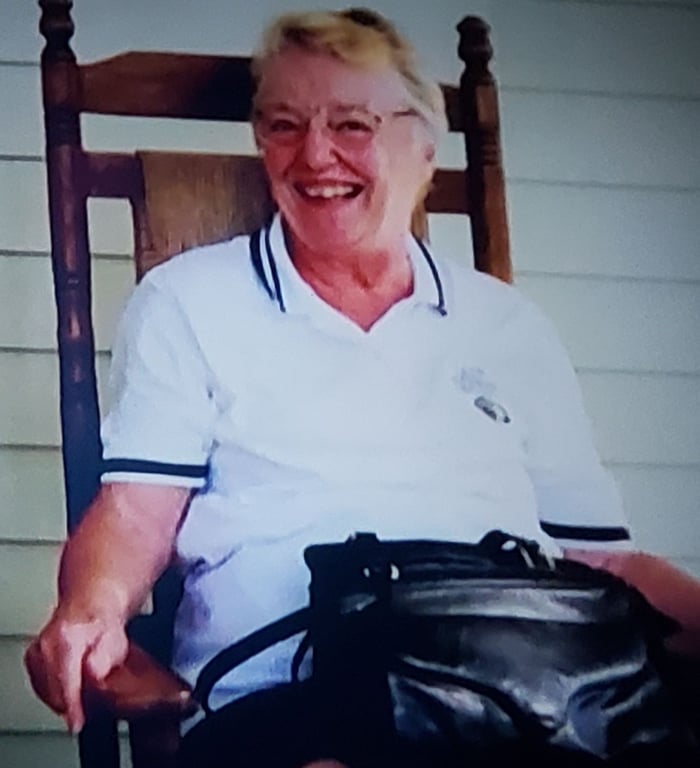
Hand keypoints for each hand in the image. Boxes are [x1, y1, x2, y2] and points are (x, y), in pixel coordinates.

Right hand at [24, 606, 128, 732]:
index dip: (72, 707)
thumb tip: (94, 676)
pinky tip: (70, 690)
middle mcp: (47, 645)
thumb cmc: (104, 623)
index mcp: (67, 639)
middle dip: (70, 705)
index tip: (77, 722)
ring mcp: (36, 651)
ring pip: (45, 690)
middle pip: (53, 690)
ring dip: (62, 699)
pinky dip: (55, 692)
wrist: (92, 605)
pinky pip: (41, 685)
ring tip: (81, 697)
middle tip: (86, 711)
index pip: (65, 682)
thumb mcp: (116, 641)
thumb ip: (105, 660)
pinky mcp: (32, 658)